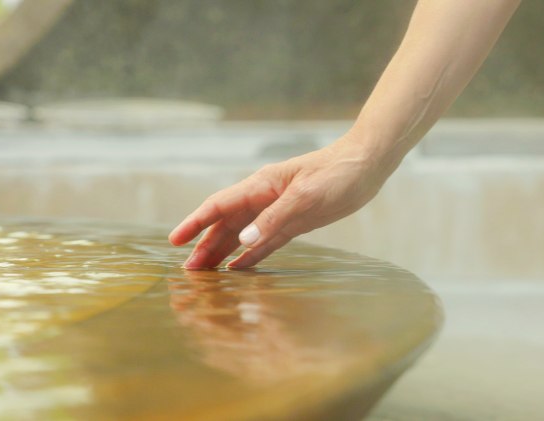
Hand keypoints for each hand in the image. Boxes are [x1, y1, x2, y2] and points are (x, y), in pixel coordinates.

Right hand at [168, 136, 387, 268]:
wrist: (367, 165)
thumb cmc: (338, 173)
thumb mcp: (307, 197)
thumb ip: (274, 219)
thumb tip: (243, 242)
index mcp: (261, 186)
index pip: (219, 206)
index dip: (195, 223)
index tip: (176, 240)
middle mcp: (264, 198)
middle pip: (225, 225)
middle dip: (204, 246)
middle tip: (187, 271)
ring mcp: (277, 211)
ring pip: (242, 235)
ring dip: (223, 253)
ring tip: (205, 274)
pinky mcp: (293, 222)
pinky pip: (264, 242)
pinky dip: (249, 256)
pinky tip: (237, 269)